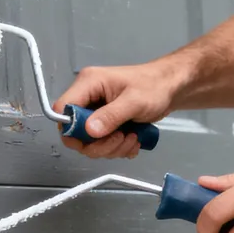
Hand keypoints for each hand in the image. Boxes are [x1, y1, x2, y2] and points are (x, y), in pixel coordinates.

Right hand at [52, 62, 175, 159]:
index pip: (62, 109)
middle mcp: (87, 98)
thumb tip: (90, 131)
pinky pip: (101, 144)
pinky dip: (116, 148)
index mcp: (88, 84)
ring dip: (111, 148)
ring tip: (133, 138)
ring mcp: (96, 112)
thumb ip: (111, 116)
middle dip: (98, 144)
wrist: (170, 87)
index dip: (72, 129)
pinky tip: (133, 141)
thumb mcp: (134, 101)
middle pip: (74, 132)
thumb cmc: (154, 87)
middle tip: (121, 139)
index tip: (94, 138)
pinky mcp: (105, 123)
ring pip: (89, 142)